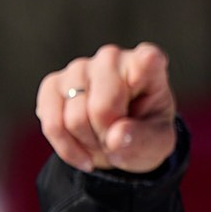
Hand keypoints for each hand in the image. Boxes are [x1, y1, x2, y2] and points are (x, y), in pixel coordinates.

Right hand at [36, 43, 177, 173]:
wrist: (116, 140)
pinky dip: (67, 148)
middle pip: (102, 108)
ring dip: (89, 143)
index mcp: (147, 66)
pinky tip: (81, 153)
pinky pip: (52, 125)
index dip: (146, 63)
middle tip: (117, 141)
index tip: (150, 62)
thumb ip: (143, 140)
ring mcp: (79, 68)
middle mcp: (112, 58)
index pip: (148, 58)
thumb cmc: (142, 133)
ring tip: (101, 141)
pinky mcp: (52, 84)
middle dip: (108, 137)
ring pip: (75, 119)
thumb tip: (115, 137)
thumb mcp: (157, 144)